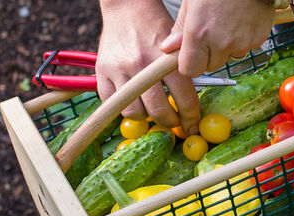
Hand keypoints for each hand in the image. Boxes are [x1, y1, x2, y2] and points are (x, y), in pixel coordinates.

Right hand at [96, 0, 200, 134]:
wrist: (128, 9)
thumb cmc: (155, 26)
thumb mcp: (175, 46)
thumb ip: (182, 72)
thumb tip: (190, 106)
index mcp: (164, 60)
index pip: (184, 99)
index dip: (190, 117)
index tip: (192, 126)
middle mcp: (141, 67)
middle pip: (158, 111)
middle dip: (169, 121)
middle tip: (172, 121)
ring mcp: (119, 71)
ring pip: (133, 112)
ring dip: (145, 117)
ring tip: (150, 109)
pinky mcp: (102, 73)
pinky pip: (111, 104)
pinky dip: (123, 108)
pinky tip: (133, 101)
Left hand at [159, 0, 274, 76]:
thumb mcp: (192, 1)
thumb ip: (181, 27)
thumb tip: (168, 48)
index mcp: (199, 33)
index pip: (190, 70)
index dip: (189, 63)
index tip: (190, 55)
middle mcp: (220, 43)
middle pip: (210, 66)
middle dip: (208, 55)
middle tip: (211, 32)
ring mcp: (241, 43)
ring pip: (229, 57)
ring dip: (226, 47)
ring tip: (227, 23)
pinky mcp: (257, 40)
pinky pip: (245, 48)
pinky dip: (242, 39)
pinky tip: (240, 21)